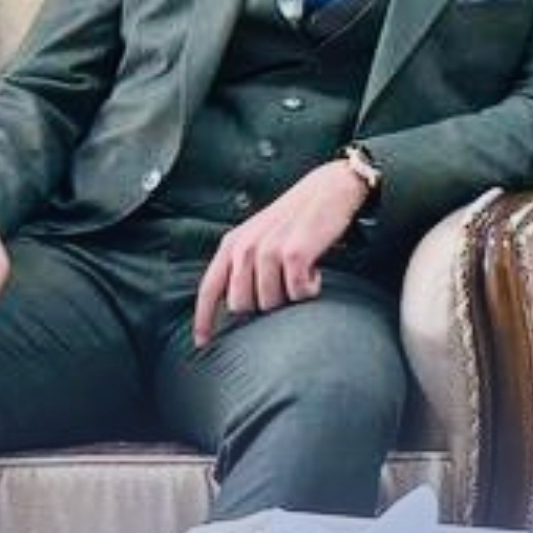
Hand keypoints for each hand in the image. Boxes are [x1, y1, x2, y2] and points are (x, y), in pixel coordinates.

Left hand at [192, 163, 365, 346]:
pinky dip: (310, 289)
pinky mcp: (294, 254)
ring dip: (290, 296)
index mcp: (232, 244)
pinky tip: (315, 273)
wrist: (330, 188)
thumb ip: (243, 264)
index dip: (203, 319)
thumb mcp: (259, 236)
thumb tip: (237, 303)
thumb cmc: (297, 217)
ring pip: (270, 303)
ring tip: (301, 275)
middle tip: (284, 287)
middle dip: (264, 304)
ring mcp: (268, 250)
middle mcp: (245, 247)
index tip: (202, 343)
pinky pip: (298, 293)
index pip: (209, 289)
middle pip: (242, 305)